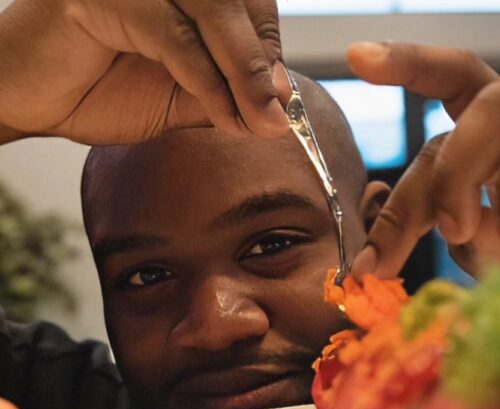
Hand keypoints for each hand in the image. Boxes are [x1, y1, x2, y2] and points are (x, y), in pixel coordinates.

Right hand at [0, 0, 288, 143]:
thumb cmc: (101, 91)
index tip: (280, 103)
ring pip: (212, 12)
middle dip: (260, 67)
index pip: (247, 5)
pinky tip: (223, 114)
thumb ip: (225, 95)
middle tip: (277, 119)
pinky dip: (206, 78)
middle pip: (237, 3)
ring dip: (242, 73)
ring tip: (260, 121)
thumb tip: (277, 103)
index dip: (267, 52)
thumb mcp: (180, 98)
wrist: (34, 99)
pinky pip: (173, 34)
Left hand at [349, 43, 499, 294]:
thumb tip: (375, 254)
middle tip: (411, 242)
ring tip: (462, 233)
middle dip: (424, 181)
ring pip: (498, 109)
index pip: (452, 83)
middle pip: (463, 109)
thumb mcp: (484, 257)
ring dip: (461, 176)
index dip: (408, 63)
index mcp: (497, 144)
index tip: (356, 56)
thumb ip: (446, 235)